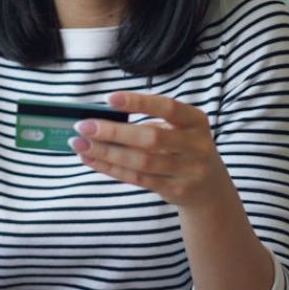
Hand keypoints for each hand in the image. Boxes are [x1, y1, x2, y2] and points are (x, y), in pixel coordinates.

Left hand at [68, 91, 233, 209]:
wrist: (209, 189)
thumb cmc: (182, 148)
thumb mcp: (178, 130)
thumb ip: (148, 123)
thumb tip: (100, 119)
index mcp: (196, 121)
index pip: (167, 108)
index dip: (138, 103)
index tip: (108, 98)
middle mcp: (196, 145)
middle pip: (150, 138)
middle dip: (113, 132)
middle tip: (83, 126)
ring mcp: (188, 171)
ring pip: (141, 162)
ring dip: (106, 152)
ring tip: (79, 144)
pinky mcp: (176, 190)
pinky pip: (137, 179)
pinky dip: (110, 168)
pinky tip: (91, 159)